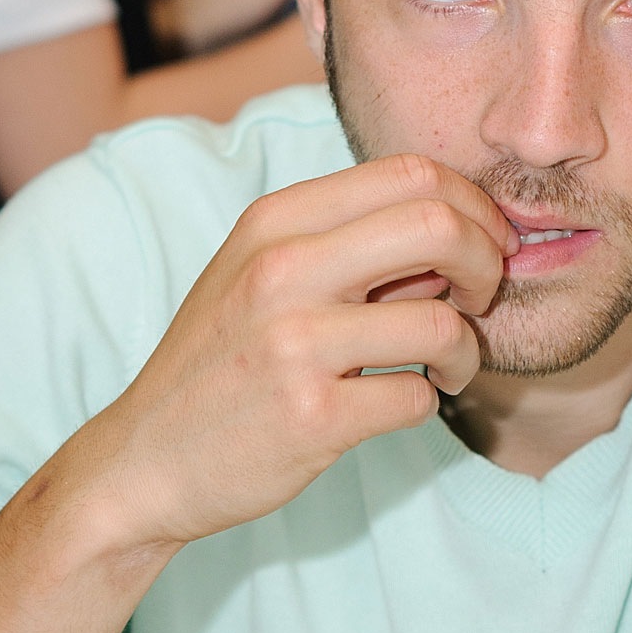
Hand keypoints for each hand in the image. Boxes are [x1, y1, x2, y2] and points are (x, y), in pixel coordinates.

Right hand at [87, 154, 517, 551]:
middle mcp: (281, 270)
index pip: (411, 173)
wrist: (144, 459)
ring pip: (442, 322)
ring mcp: (294, 343)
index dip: (472, 206)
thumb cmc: (220, 362)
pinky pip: (417, 396)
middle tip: (482, 298)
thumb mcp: (261, 273)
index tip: (484, 244)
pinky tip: (398, 402)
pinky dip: (426, 401)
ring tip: (446, 366)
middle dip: (487, 262)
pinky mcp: (311, 415)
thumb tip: (460, 233)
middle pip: (437, 225)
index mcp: (274, 221)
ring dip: (466, 349)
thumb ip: (348, 244)